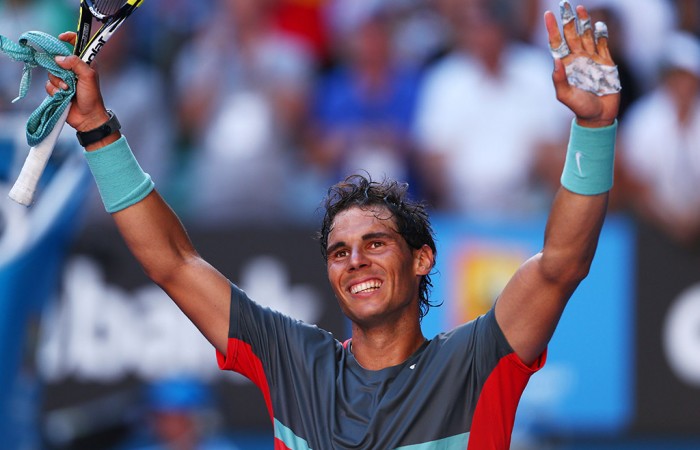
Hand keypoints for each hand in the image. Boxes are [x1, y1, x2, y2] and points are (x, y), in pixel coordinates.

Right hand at [45, 32, 109, 132]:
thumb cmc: (92, 97)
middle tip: (67, 77)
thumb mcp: (88, 76)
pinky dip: (54, 90)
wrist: (87, 117)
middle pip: (58, 59)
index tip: (61, 37)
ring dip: (58, 82)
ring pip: (51, 72)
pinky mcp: (58, 89)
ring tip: (68, 90)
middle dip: (59, 68)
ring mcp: (65, 79)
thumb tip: (59, 58)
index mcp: (84, 64)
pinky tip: (63, 95)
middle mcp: (74, 70)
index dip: (69, 38)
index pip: (76, 45)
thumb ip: (76, 63)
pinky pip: (48, 84)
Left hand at [545, 2, 619, 126]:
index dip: (552, 29)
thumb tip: (556, 60)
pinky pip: (603, 44)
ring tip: (580, 8)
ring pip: (587, 35)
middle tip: (564, 3)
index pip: (557, 42)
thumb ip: (559, 79)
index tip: (548, 14)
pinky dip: (602, 34)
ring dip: (584, 22)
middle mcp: (577, 59)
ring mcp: (591, 59)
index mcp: (565, 65)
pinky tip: (599, 25)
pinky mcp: (606, 62)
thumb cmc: (579, 107)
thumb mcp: (565, 95)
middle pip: (571, 34)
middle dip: (568, 20)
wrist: (599, 115)